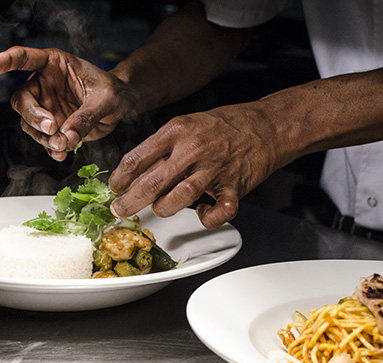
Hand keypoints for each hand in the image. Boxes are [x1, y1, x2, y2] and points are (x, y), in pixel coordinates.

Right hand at [0, 46, 133, 160]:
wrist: (121, 107)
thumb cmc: (113, 91)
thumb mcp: (105, 99)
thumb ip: (86, 116)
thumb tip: (67, 136)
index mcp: (53, 65)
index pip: (25, 58)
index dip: (6, 60)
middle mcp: (44, 85)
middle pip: (21, 100)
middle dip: (34, 116)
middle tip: (52, 128)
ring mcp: (46, 107)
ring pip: (29, 124)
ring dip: (43, 137)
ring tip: (64, 145)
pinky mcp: (53, 127)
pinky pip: (42, 140)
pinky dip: (50, 149)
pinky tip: (62, 154)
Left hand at [108, 103, 293, 228]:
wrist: (267, 125)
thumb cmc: (223, 126)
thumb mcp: (186, 124)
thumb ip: (162, 147)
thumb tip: (134, 171)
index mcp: (177, 130)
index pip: (137, 158)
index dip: (120, 178)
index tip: (115, 188)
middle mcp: (193, 149)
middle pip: (152, 182)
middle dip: (131, 201)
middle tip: (121, 209)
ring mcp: (214, 169)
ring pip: (178, 198)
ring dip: (163, 208)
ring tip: (160, 208)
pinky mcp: (234, 187)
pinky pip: (218, 212)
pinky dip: (207, 217)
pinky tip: (201, 211)